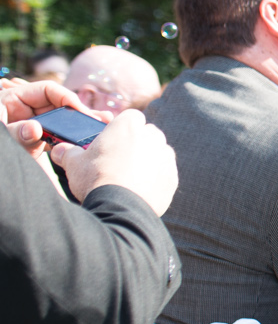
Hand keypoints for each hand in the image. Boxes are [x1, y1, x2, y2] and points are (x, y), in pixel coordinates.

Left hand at [3, 78, 91, 150]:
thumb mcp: (1, 135)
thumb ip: (15, 132)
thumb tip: (35, 128)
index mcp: (14, 100)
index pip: (46, 90)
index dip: (66, 97)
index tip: (80, 111)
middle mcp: (26, 110)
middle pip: (59, 106)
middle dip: (79, 112)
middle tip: (99, 120)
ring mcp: (33, 125)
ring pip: (62, 122)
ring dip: (81, 125)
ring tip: (102, 125)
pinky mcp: (38, 141)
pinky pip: (58, 137)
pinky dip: (72, 139)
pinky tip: (88, 140)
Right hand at [49, 109, 178, 215]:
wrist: (120, 207)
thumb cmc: (96, 179)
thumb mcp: (74, 163)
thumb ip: (68, 152)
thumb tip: (59, 150)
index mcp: (129, 125)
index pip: (130, 117)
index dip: (122, 127)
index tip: (112, 139)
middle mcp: (152, 136)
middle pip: (147, 133)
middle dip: (137, 142)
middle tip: (119, 158)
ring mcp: (166, 157)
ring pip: (159, 152)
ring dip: (148, 159)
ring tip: (129, 175)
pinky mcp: (172, 177)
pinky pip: (165, 173)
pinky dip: (156, 177)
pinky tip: (140, 188)